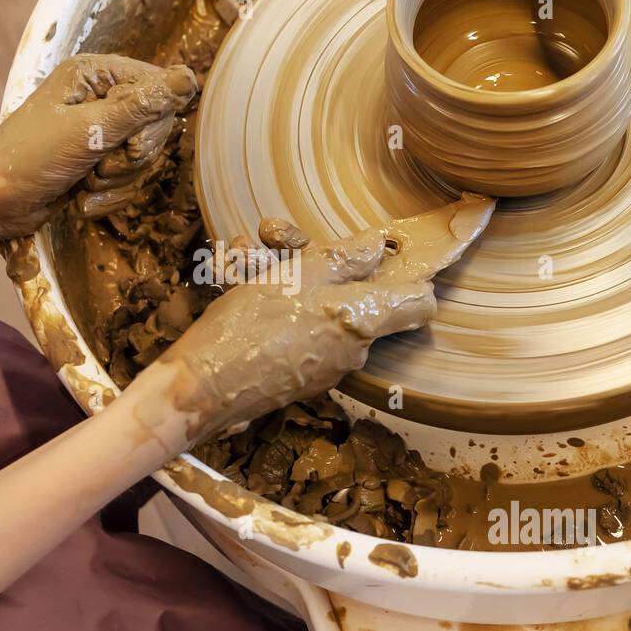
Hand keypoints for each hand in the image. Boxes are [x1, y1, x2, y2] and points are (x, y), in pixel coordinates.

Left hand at [0, 54, 196, 255]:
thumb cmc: (28, 159)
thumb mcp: (88, 131)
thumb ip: (141, 106)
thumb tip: (189, 78)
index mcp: (94, 74)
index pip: (157, 88)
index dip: (153, 123)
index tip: (130, 146)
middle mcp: (99, 96)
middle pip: (154, 126)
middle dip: (132, 159)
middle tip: (102, 168)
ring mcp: (96, 131)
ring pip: (142, 158)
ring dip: (118, 181)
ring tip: (86, 184)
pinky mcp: (93, 162)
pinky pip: (125, 179)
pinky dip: (109, 195)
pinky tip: (83, 201)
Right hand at [149, 195, 493, 445]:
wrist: (201, 388)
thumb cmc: (248, 328)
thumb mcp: (295, 278)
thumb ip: (342, 261)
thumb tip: (379, 250)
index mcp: (361, 319)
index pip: (420, 301)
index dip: (425, 273)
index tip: (429, 249)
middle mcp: (354, 346)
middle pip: (362, 296)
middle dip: (324, 263)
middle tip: (278, 241)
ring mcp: (327, 364)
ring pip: (322, 306)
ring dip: (290, 278)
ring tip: (244, 261)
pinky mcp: (299, 373)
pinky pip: (298, 326)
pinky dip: (276, 303)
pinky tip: (236, 285)